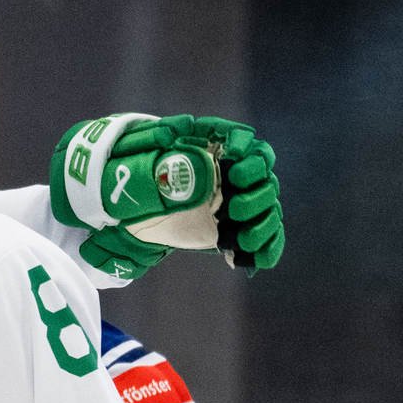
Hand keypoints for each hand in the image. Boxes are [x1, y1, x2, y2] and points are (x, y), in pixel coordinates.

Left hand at [51, 113, 285, 278]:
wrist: (135, 213)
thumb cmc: (140, 181)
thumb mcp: (142, 164)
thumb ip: (157, 153)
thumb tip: (175, 143)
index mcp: (217, 151)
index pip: (247, 143)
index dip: (247, 153)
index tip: (233, 166)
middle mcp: (234, 176)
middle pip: (263, 178)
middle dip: (256, 194)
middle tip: (233, 208)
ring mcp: (238, 203)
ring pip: (268, 208)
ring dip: (262, 223)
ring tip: (242, 238)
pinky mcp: (236, 229)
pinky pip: (265, 238)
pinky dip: (266, 248)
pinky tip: (254, 259)